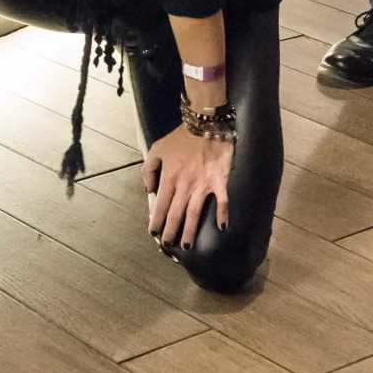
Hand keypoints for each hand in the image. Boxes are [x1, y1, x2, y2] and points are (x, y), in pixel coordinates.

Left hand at [144, 122, 232, 248]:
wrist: (204, 126)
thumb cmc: (180, 138)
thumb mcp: (157, 149)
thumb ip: (149, 170)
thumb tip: (149, 190)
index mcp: (169, 177)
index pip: (161, 204)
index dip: (157, 220)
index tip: (154, 233)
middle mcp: (185, 185)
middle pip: (176, 213)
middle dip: (170, 231)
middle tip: (167, 245)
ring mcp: (203, 185)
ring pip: (194, 212)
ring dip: (190, 230)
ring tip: (187, 246)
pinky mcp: (219, 182)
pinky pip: (222, 201)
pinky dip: (223, 214)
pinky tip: (222, 227)